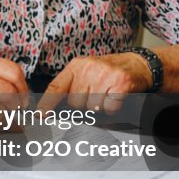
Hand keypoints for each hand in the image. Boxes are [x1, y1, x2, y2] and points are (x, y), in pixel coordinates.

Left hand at [37, 52, 152, 113]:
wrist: (138, 63)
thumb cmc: (109, 71)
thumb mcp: (87, 71)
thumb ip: (72, 85)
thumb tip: (54, 107)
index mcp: (77, 66)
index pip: (56, 86)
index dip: (47, 103)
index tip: (40, 115)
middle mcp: (89, 69)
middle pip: (75, 103)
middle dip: (84, 105)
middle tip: (97, 94)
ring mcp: (105, 75)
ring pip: (92, 107)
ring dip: (100, 107)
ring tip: (107, 94)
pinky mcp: (120, 84)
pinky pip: (109, 108)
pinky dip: (113, 108)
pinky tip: (116, 97)